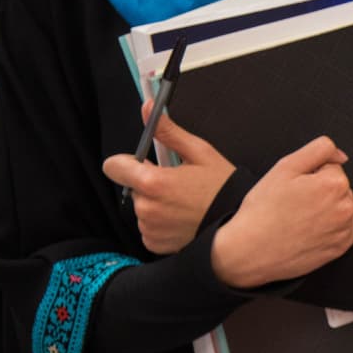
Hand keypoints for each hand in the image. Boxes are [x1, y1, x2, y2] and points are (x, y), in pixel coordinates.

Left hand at [102, 101, 234, 253]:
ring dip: (156, 204)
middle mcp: (146, 207)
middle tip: (178, 184)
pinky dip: (160, 223)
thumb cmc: (222, 188)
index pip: (114, 167)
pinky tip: (181, 219)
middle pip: (132, 187)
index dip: (127, 162)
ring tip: (183, 203)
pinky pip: (148, 228)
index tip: (145, 163)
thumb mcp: (200, 152)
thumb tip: (149, 108)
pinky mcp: (154, 244)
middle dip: (149, 183)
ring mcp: (149, 228)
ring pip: (142, 207)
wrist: (238, 225)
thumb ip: (168, 131)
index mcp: (153, 182)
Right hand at [210, 136, 352, 287]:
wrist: (249, 250)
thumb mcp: (285, 167)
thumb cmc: (263, 209)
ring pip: (348, 203)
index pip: (332, 167)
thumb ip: (319, 150)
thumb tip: (342, 156)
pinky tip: (330, 221)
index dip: (312, 174)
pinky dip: (349, 220)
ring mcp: (344, 230)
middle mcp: (345, 207)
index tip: (296, 187)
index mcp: (333, 184)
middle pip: (341, 186)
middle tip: (297, 203)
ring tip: (308, 215)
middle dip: (323, 189)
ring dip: (334, 204)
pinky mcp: (341, 247)